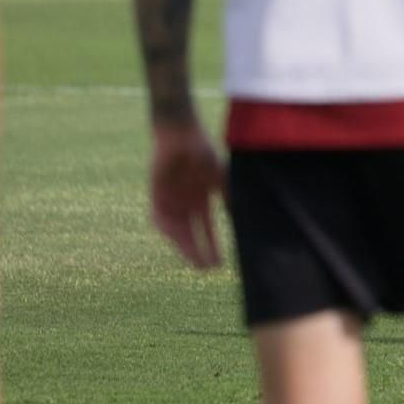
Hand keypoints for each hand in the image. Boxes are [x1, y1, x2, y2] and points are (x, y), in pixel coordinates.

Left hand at [149, 121, 225, 268]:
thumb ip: (232, 197)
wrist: (180, 133)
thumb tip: (246, 218)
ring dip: (186, 247)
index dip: (214, 245)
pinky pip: (160, 218)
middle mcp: (185, 204)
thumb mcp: (223, 177)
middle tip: (209, 270)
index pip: (207, 229)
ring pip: (178, 231)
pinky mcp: (157, 195)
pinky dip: (168, 229)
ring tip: (197, 261)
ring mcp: (171, 201)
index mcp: (201, 199)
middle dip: (200, 251)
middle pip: (192, 235)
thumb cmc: (204, 150)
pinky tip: (179, 239)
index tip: (222, 263)